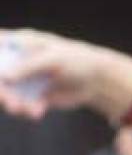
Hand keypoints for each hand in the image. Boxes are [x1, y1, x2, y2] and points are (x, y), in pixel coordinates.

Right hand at [0, 29, 131, 122]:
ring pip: (7, 92)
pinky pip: (22, 104)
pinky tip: (38, 112)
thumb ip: (28, 67)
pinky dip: (28, 109)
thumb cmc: (77, 60)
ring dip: (13, 103)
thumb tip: (5, 77)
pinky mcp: (33, 95)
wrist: (98, 80)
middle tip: (8, 101)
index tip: (1, 79)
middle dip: (2, 90)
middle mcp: (17, 61)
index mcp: (19, 43)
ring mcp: (24, 79)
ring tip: (26, 110)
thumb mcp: (53, 59)